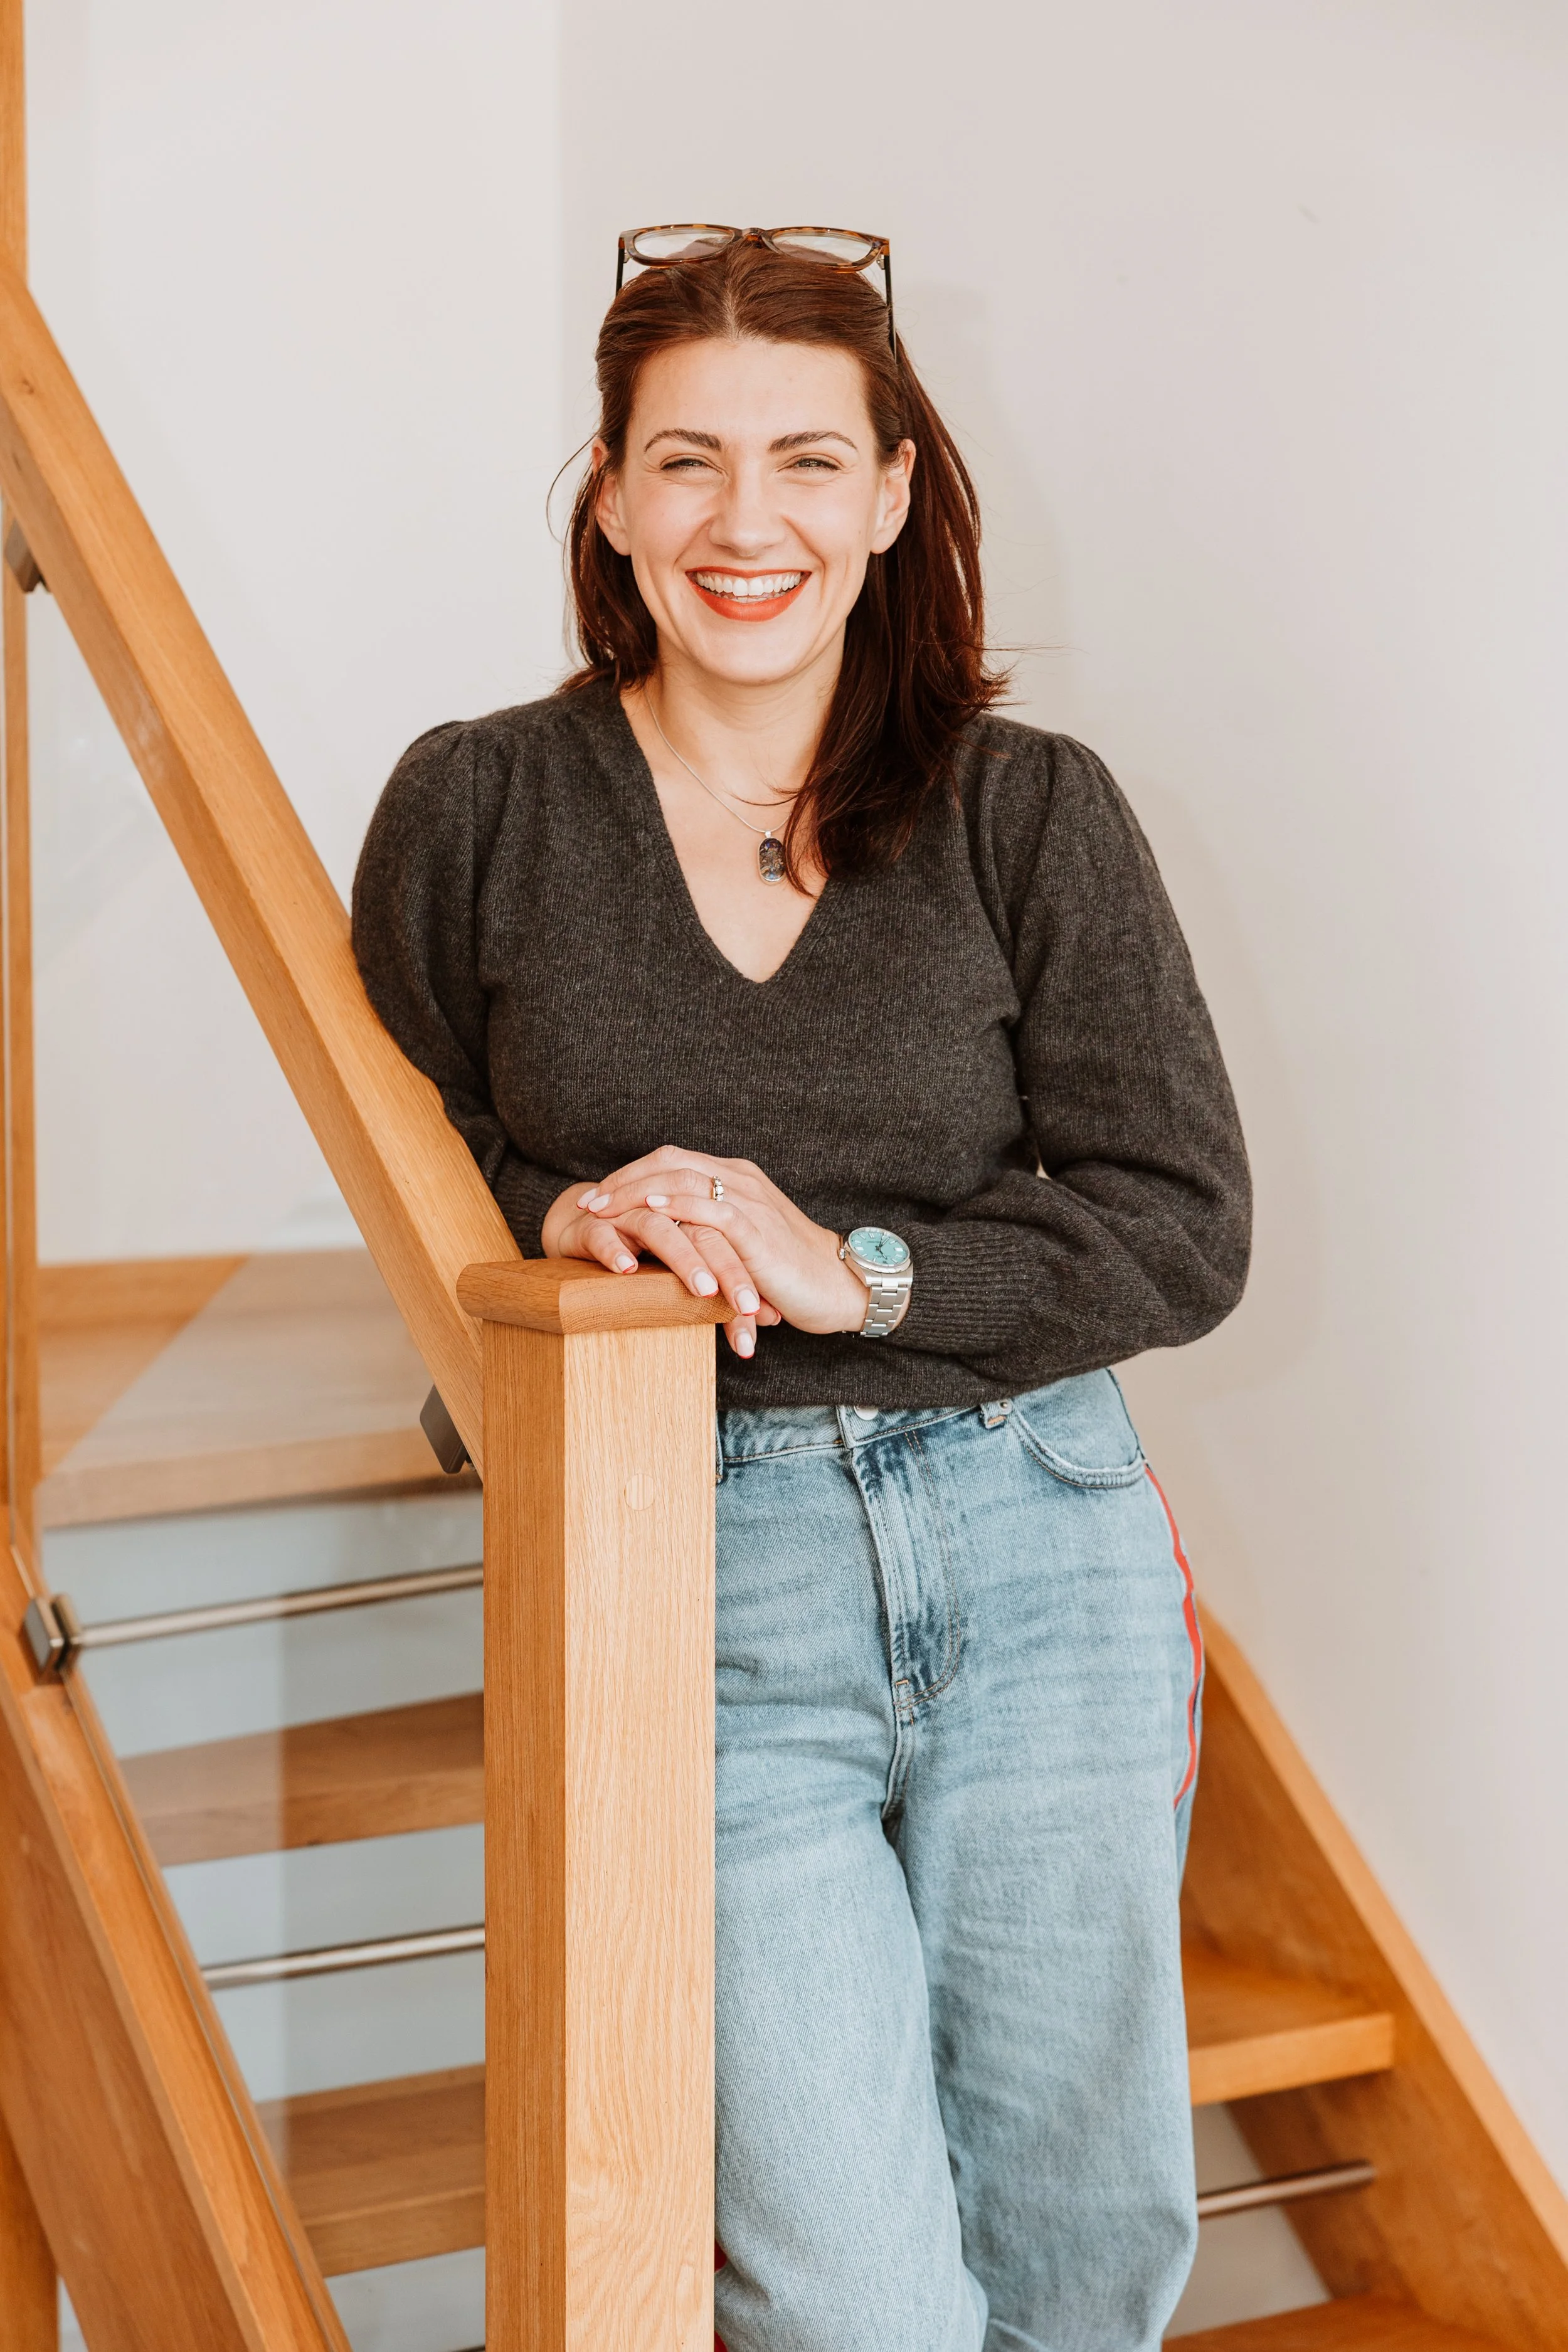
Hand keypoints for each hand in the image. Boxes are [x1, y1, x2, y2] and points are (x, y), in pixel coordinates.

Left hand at [541, 1147, 866, 1358]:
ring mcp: (749, 1202)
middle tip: (588, 1203)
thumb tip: (671, 1243)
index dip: (631, 1174)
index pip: (672, 1160)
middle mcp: (740, 1180)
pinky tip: (648, 1211)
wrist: (839, 1287)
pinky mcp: (756, 1230)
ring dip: (635, 1193)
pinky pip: (709, 1209)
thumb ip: (711, 1233)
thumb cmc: (790, 1273)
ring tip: (602, 1211)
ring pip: (682, 1179)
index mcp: (737, 1178)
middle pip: (669, 1162)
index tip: (599, 1196)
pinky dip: (675, 1206)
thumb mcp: (743, 1244)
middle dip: (623, 1180)